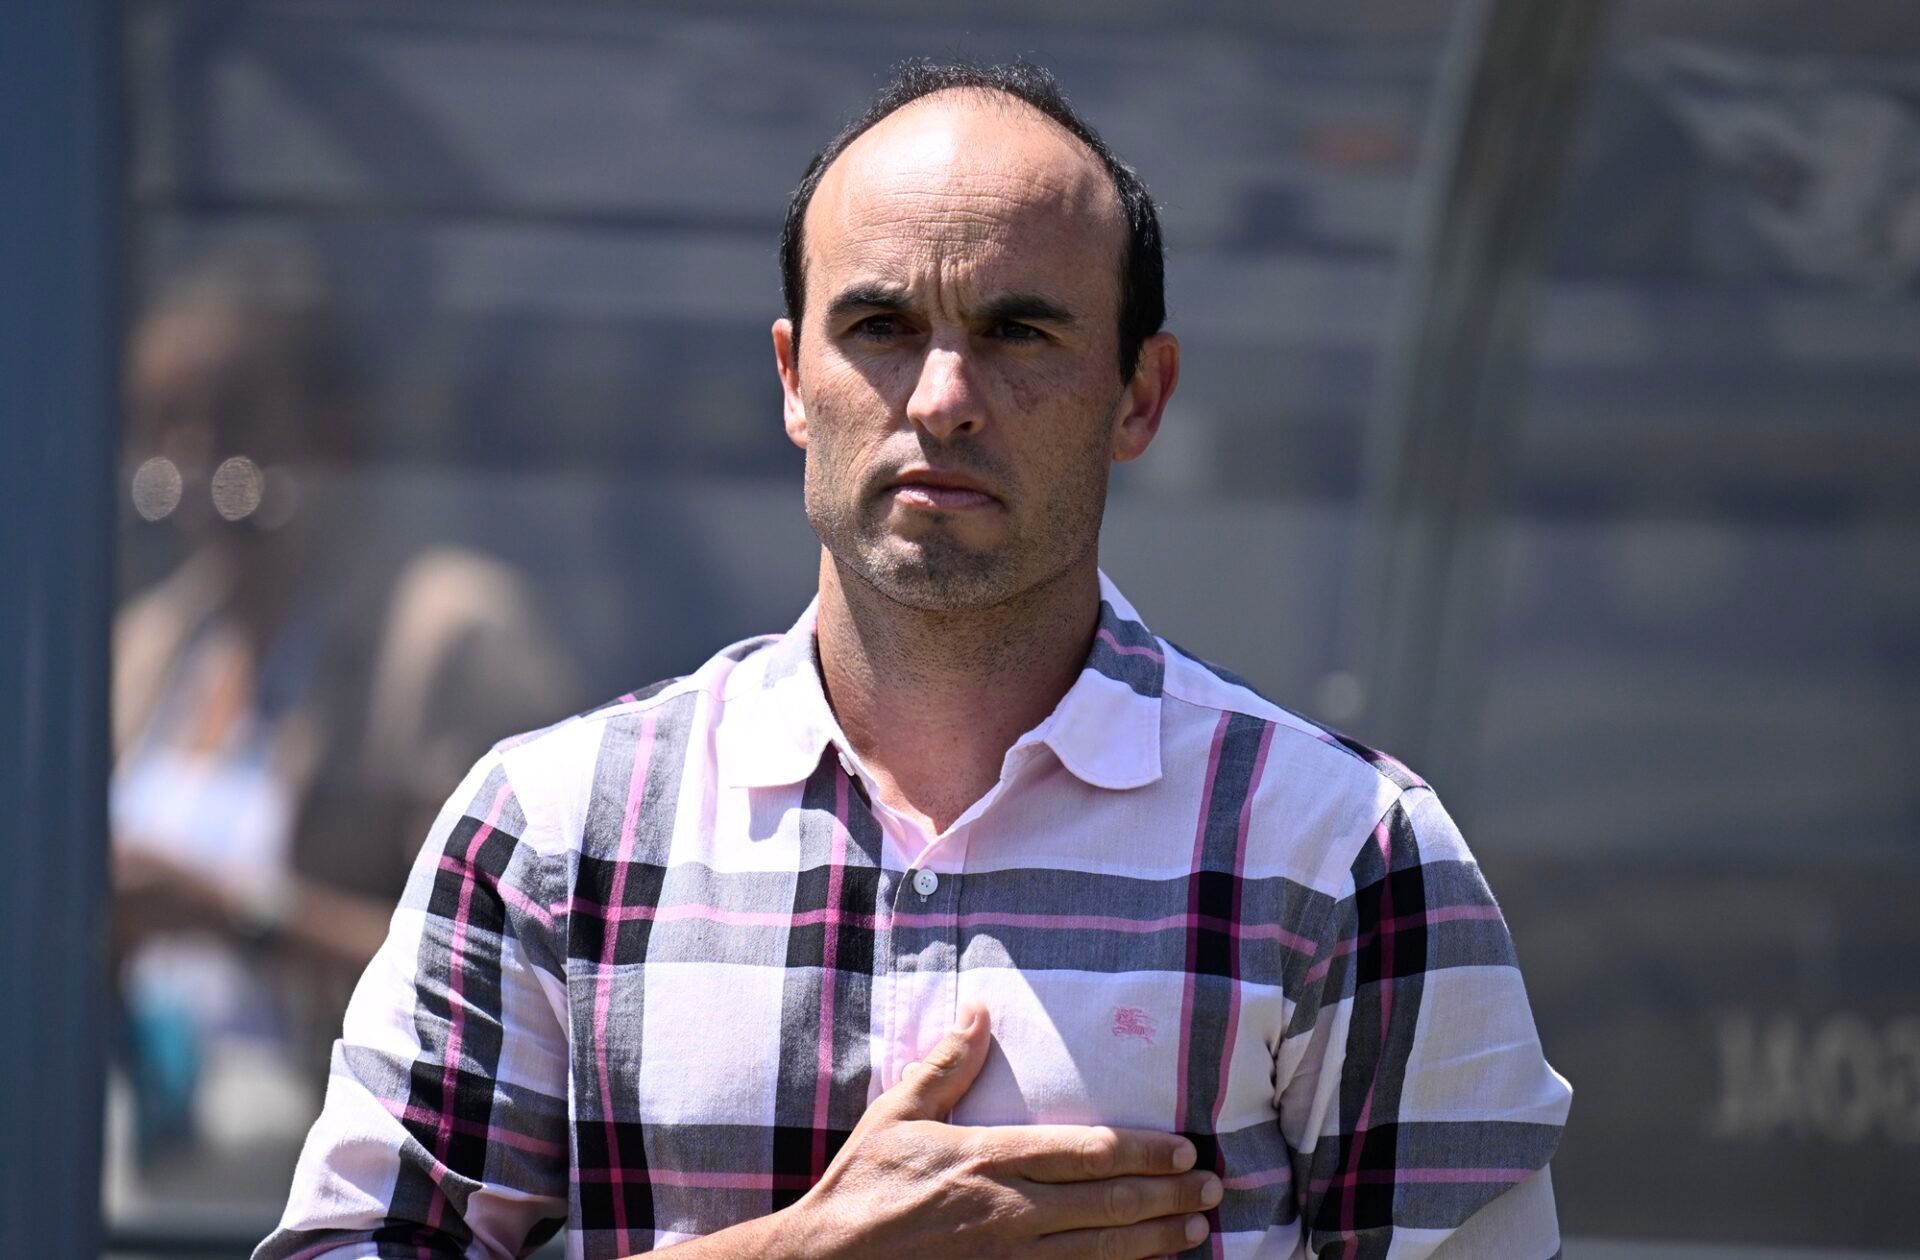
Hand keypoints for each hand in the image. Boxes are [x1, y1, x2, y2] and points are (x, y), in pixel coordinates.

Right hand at [789, 1004, 1218, 1258]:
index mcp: (990, 1158)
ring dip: (1155, 1241)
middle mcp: (1010, 1211)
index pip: (1087, 1152)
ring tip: (1196, 1229)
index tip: (1184, 1148)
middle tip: (1214, 1187)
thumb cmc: (861, 1186)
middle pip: (1108, 1204)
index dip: (1143, 1151)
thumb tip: (979, 1011)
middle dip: (1168, 1195)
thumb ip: (947, 1065)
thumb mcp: (898, 1113)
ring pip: (1101, 1251)